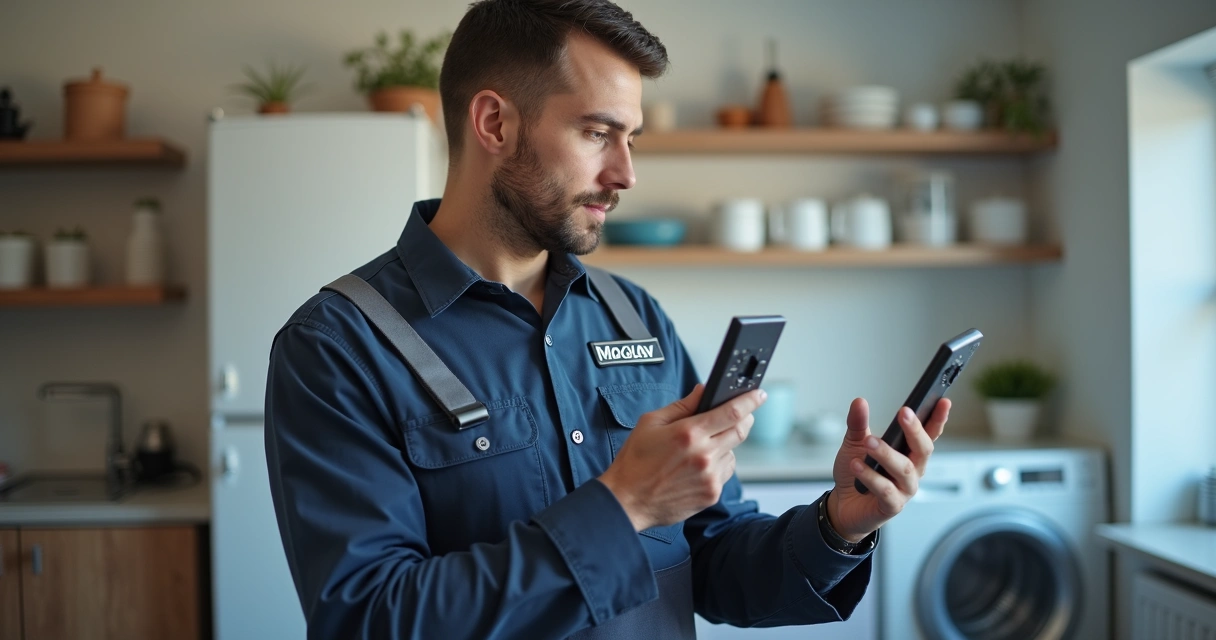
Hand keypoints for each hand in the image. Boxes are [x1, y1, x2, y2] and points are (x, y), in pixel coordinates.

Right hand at [598, 384, 765, 530]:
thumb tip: (703, 391)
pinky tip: (698, 466)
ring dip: (726, 444)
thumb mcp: (651, 423)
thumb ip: (682, 405)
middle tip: (740, 414)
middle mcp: (704, 455)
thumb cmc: (635, 461)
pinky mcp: (711, 494)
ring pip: (733, 452)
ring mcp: (710, 477)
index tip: (758, 394)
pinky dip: (719, 465)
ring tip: (702, 447)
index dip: (749, 400)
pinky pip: (726, 472)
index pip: (731, 412)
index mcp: (689, 433)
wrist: (627, 501)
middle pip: (740, 431)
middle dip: (745, 419)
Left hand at [826, 398, 950, 541]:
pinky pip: (885, 490)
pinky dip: (871, 477)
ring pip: (904, 469)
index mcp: (908, 453)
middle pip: (923, 450)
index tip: (943, 401)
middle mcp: (912, 471)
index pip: (928, 434)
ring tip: (870, 442)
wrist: (843, 505)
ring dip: (887, 454)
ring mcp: (904, 489)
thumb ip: (858, 423)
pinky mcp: (891, 506)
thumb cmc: (855, 473)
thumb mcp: (854, 444)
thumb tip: (860, 402)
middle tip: (904, 413)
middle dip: (915, 430)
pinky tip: (857, 466)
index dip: (938, 419)